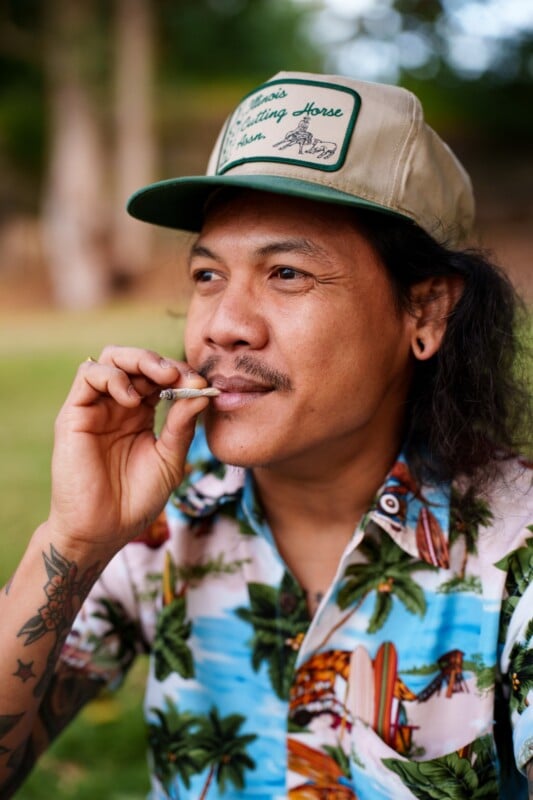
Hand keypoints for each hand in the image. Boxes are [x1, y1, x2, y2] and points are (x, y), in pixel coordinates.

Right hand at [47, 346, 208, 556]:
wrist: (104, 529)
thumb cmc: (137, 499)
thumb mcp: (170, 460)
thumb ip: (183, 425)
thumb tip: (202, 391)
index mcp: (141, 413)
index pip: (158, 376)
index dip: (180, 373)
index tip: (201, 383)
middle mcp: (116, 405)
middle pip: (134, 360)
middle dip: (161, 361)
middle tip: (181, 375)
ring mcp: (95, 407)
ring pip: (110, 358)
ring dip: (139, 361)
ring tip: (162, 379)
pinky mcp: (74, 414)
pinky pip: (88, 375)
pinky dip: (113, 377)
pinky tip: (133, 399)